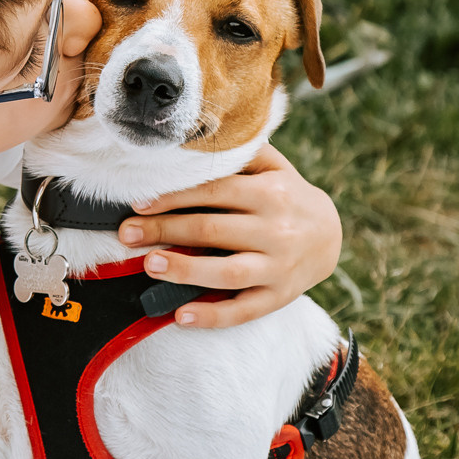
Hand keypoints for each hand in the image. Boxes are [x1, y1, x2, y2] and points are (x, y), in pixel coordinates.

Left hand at [115, 143, 341, 328]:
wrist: (331, 236)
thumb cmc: (288, 196)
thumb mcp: (274, 166)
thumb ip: (241, 154)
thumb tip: (193, 142)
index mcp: (271, 193)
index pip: (215, 191)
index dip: (175, 196)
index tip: (139, 203)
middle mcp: (276, 229)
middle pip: (213, 230)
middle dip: (166, 231)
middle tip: (127, 234)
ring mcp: (278, 266)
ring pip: (229, 271)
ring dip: (186, 270)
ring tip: (150, 265)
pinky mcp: (279, 296)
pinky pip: (244, 309)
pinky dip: (213, 315)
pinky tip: (182, 315)